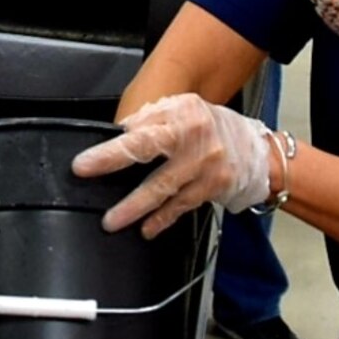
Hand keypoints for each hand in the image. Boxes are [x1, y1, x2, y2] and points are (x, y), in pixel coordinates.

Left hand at [72, 93, 273, 237]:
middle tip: (100, 202)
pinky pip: (182, 206)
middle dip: (122, 183)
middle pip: (152, 161)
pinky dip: (163, 219)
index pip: (138, 135)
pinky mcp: (214, 187)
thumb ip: (147, 120)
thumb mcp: (179, 110)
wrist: (255, 148)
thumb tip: (115, 135)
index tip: (83, 165)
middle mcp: (195, 138)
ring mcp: (206, 165)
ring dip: (137, 208)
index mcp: (180, 115)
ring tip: (113, 221)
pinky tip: (147, 228)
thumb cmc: (208, 126)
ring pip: (165, 190)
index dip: (109, 153)